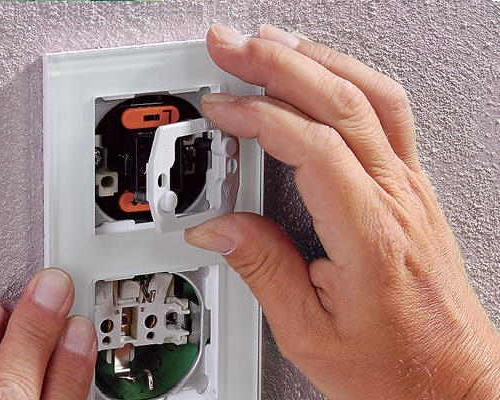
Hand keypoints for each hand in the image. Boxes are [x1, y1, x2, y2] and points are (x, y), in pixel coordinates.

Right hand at [185, 24, 499, 398]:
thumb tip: (215, 228)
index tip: (220, 108)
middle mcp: (396, 199)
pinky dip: (345, 79)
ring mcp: (409, 188)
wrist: (450, 381)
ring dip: (316, 59)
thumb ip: (260, 268)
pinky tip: (320, 74)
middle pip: (341, 101)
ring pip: (370, 96)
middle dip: (278, 62)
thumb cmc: (393, 367)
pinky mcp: (410, 189)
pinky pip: (385, 113)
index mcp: (368, 234)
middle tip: (232, 44)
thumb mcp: (308, 331)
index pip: (310, 146)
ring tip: (271, 43)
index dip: (258, 117)